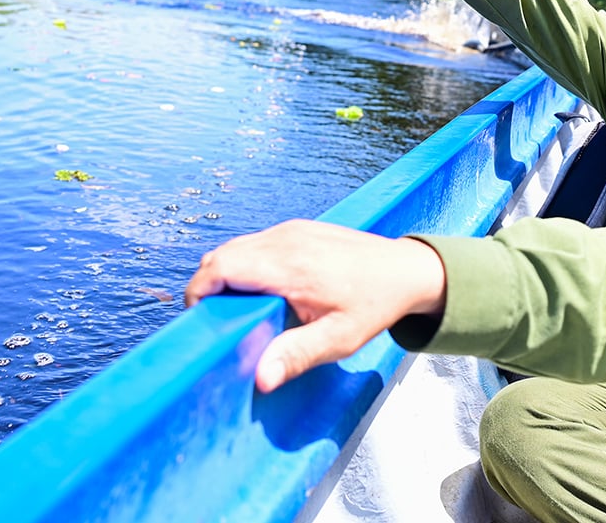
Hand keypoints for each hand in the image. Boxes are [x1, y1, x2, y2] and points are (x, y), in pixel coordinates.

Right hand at [184, 219, 446, 392]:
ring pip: (236, 247)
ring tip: (241, 310)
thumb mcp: (338, 339)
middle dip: (209, 287)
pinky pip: (255, 243)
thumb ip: (296, 356)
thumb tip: (261, 378)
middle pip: (221, 256)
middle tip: (219, 322)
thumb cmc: (374, 304)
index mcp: (289, 265)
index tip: (201, 321)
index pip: (221, 267)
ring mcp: (291, 229)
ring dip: (227, 275)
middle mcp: (285, 240)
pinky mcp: (298, 228)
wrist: (406, 270)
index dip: (199, 292)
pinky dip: (247, 264)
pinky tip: (264, 292)